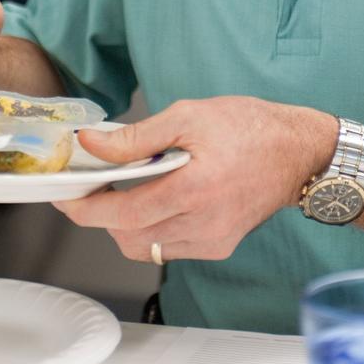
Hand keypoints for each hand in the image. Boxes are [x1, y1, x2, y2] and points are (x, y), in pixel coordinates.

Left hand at [55, 96, 337, 262]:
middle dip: (103, 215)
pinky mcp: (219, 247)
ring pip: (146, 247)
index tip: (66, 197)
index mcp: (192, 188)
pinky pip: (170, 248)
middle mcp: (201, 223)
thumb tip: (92, 145)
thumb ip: (136, 136)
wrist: (297, 153)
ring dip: (127, 224)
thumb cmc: (247, 127)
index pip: (120, 214)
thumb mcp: (188, 115)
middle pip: (127, 236)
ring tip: (130, 191)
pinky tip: (163, 201)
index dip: (85, 209)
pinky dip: (155, 229)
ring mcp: (211, 240)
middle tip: (96, 187)